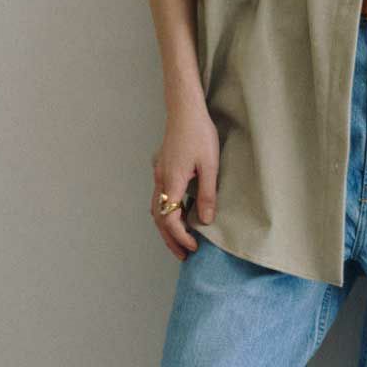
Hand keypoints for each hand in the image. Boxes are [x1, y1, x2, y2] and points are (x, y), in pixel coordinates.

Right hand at [150, 98, 219, 259]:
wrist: (185, 110)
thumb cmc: (199, 133)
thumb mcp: (210, 165)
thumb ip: (207, 195)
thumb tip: (204, 220)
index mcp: (171, 181)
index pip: (170, 219)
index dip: (181, 237)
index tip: (193, 248)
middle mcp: (160, 180)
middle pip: (159, 219)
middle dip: (170, 240)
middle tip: (183, 256)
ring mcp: (159, 174)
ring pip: (156, 209)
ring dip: (166, 228)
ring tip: (180, 241)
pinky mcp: (162, 168)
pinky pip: (160, 198)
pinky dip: (166, 213)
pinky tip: (178, 216)